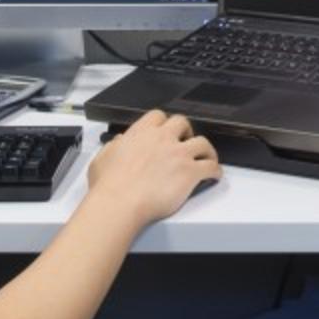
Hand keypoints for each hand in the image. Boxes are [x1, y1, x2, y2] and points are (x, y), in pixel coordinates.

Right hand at [88, 109, 219, 229]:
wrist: (120, 202)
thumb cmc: (109, 185)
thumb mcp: (102, 158)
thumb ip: (113, 147)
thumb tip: (119, 142)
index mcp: (141, 132)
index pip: (158, 116)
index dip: (164, 124)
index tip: (165, 131)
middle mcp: (163, 138)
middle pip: (183, 123)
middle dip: (186, 132)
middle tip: (185, 143)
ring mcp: (179, 154)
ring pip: (203, 142)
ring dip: (206, 150)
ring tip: (206, 158)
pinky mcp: (190, 172)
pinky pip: (211, 167)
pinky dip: (215, 171)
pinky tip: (214, 176)